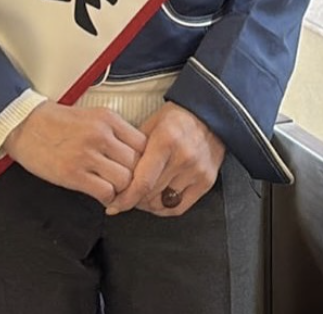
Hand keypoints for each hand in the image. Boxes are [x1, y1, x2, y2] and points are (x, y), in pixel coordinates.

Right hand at [2, 101, 146, 206]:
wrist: (26, 125)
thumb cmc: (57, 122)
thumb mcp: (91, 116)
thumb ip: (113, 132)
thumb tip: (134, 154)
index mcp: (108, 119)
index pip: (143, 143)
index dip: (143, 160)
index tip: (137, 168)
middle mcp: (101, 135)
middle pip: (137, 163)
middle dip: (134, 178)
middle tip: (128, 184)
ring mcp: (87, 154)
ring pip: (124, 180)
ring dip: (121, 189)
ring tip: (114, 190)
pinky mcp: (74, 174)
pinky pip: (105, 192)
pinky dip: (107, 198)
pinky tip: (101, 195)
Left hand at [105, 102, 224, 216]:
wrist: (209, 114)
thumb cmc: (175, 118)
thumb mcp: (151, 124)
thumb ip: (135, 149)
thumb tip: (116, 174)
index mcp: (166, 141)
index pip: (143, 181)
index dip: (126, 198)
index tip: (113, 205)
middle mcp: (184, 158)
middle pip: (151, 194)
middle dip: (134, 199)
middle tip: (125, 196)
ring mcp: (197, 171)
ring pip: (164, 202)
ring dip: (148, 203)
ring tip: (141, 196)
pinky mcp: (206, 181)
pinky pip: (180, 207)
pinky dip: (165, 207)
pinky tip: (157, 201)